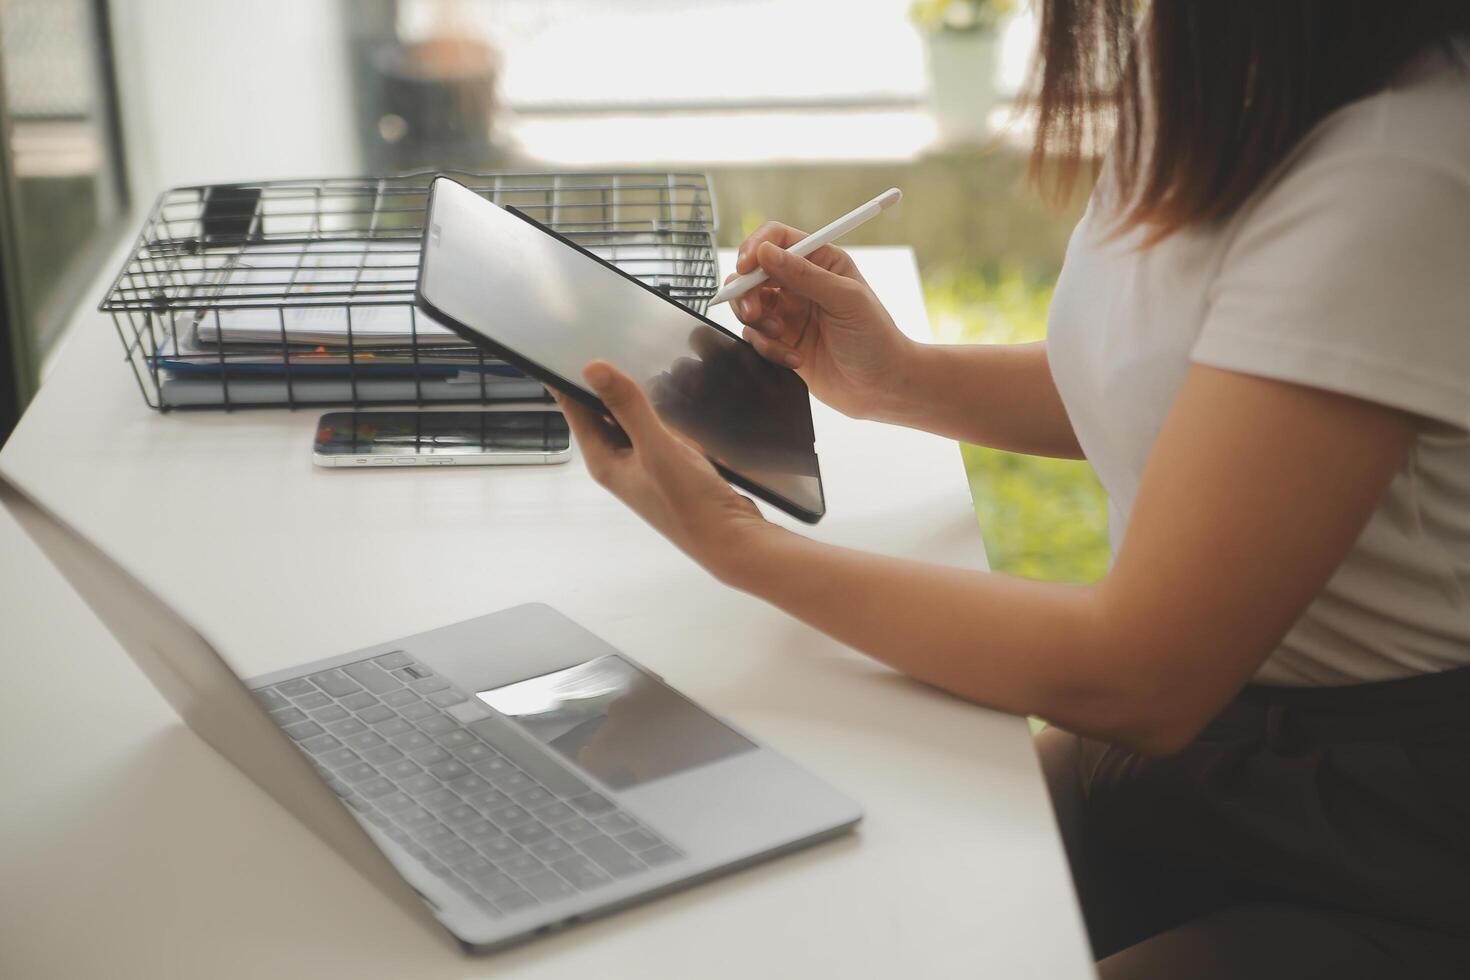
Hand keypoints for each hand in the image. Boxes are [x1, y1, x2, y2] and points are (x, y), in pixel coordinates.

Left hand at [554, 361, 774, 580]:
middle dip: (604, 383)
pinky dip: (661, 413)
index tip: (566, 343)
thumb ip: (627, 406)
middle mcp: (618, 463)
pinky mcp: (667, 466)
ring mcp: (643, 465)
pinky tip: (674, 398)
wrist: (732, 539)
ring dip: (637, 398)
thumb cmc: (691, 504)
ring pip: (631, 419)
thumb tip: (592, 368)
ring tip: (642, 363)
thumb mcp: (658, 448)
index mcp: (603, 461)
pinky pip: (655, 430)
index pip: (573, 409)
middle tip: (610, 343)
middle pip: (600, 412)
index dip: (567, 377)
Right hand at [729, 222, 919, 420]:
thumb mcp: (845, 299)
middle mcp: (801, 283)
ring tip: (778, 336)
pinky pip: (755, 337)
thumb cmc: (875, 338)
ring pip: (748, 304)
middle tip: (753, 313)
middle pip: (753, 272)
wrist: (881, 387)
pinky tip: (795, 360)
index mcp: (821, 262)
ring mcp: (789, 313)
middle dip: (746, 291)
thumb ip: (804, 275)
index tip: (745, 268)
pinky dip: (768, 349)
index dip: (756, 248)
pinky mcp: (782, 342)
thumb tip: (764, 252)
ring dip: (756, 322)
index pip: (777, 239)